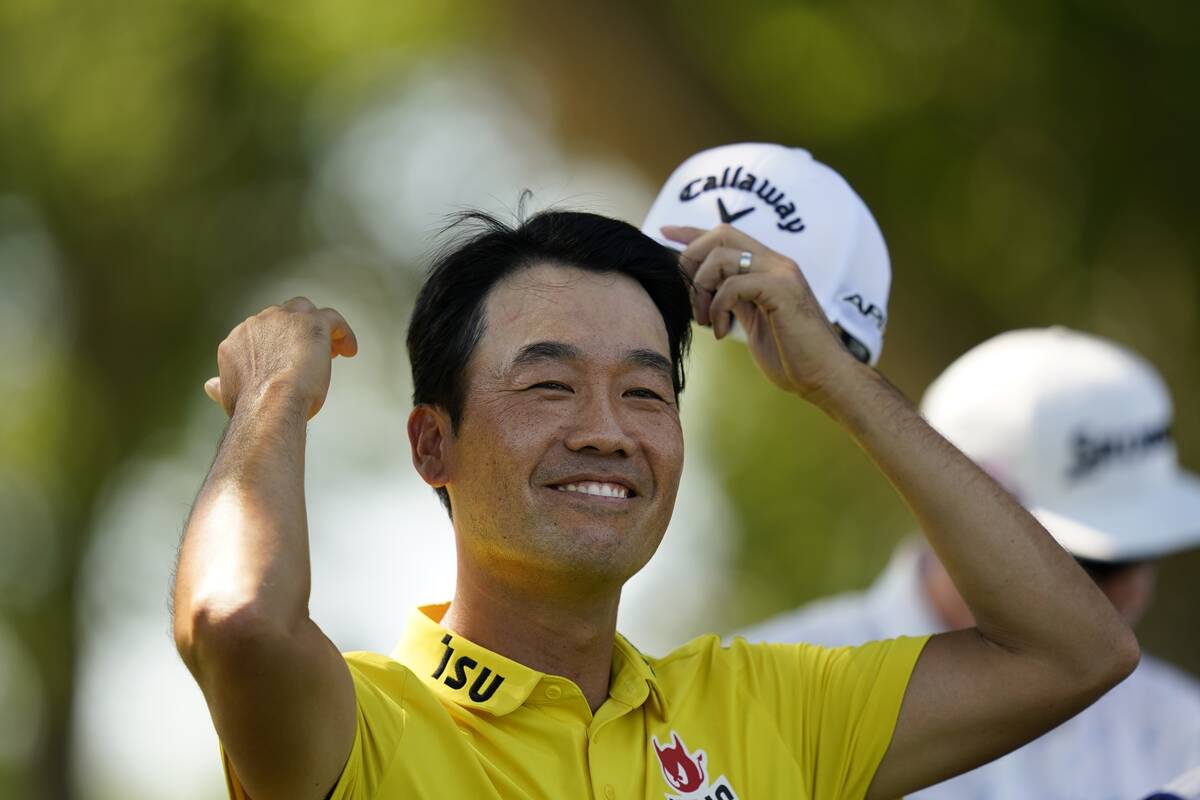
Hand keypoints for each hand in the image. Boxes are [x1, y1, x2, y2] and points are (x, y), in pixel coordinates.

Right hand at [203, 297, 357, 418]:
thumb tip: (210, 385)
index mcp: (236, 340)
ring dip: (318, 327)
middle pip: (282, 317)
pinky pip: (332, 317)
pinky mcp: (312, 322)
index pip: (260, 332)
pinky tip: (350, 350)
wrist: (270, 405)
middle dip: (296, 334)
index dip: (278, 345)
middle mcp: (257, 323)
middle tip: (312, 356)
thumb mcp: (232, 396)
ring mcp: (284, 319)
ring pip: (306, 311)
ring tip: (334, 350)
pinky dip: (342, 331)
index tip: (290, 363)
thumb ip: (223, 386)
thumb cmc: (252, 409)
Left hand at [661, 224, 854, 398]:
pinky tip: (724, 332)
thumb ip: (735, 298)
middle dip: (692, 260)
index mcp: (770, 267)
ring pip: (721, 257)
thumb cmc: (791, 356)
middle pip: (721, 234)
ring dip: (702, 290)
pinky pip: (732, 285)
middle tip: (688, 298)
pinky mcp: (782, 290)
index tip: (664, 232)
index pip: (726, 235)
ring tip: (707, 322)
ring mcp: (781, 273)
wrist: (824, 378)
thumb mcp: (753, 320)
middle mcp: (777, 262)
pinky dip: (718, 307)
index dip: (692, 232)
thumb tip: (704, 289)